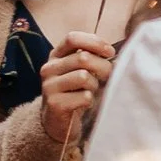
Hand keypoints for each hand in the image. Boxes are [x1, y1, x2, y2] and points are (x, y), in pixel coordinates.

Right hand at [39, 30, 118, 149]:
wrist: (57, 121)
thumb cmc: (75, 92)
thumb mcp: (79, 71)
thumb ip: (90, 58)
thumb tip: (111, 53)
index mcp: (56, 56)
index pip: (73, 38)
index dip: (95, 42)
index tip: (110, 53)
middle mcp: (49, 68)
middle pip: (83, 58)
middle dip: (103, 67)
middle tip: (107, 76)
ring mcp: (49, 86)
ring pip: (84, 77)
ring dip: (95, 86)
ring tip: (91, 91)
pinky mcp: (54, 103)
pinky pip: (84, 97)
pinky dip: (90, 100)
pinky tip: (85, 103)